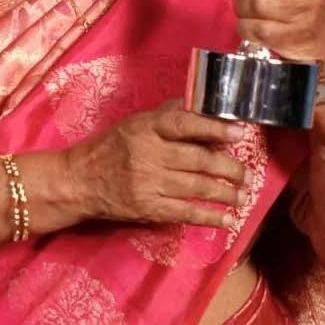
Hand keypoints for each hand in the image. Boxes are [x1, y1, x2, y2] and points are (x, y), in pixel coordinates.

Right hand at [64, 99, 249, 228]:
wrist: (78, 181)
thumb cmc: (109, 147)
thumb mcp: (134, 122)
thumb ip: (168, 115)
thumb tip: (204, 105)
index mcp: (146, 128)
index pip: (185, 124)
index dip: (215, 127)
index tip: (240, 132)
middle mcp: (149, 154)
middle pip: (198, 159)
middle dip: (229, 167)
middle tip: (246, 173)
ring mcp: (149, 183)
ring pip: (197, 187)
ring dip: (225, 193)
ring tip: (242, 195)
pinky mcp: (147, 208)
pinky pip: (185, 212)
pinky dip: (209, 217)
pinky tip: (227, 219)